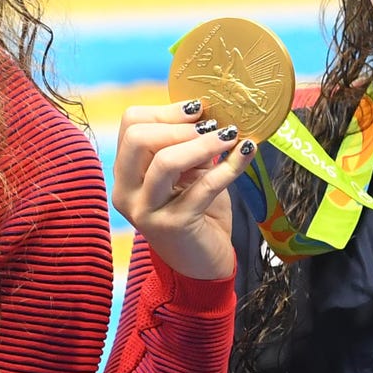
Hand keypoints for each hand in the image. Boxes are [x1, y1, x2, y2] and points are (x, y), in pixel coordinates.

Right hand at [111, 100, 248, 283]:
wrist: (202, 263)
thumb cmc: (195, 212)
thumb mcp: (186, 173)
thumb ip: (186, 145)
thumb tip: (211, 108)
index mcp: (125, 174)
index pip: (130, 125)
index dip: (165, 111)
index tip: (198, 108)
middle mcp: (127, 192)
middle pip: (138, 138)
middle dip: (180, 126)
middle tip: (212, 125)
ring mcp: (147, 211)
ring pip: (165, 161)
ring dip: (203, 143)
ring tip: (230, 136)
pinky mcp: (174, 225)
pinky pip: (204, 186)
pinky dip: (230, 165)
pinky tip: (246, 152)